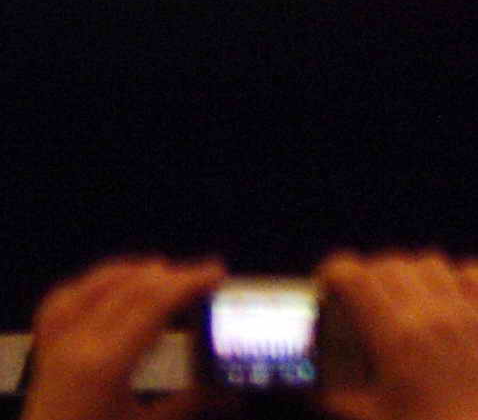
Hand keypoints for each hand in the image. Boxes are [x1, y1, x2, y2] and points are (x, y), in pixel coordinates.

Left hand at [20, 257, 219, 419]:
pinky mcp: (44, 352)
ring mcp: (56, 346)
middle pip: (131, 289)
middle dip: (172, 276)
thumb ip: (191, 404)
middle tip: (204, 276)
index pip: (154, 303)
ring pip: (94, 287)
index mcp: (107, 365)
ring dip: (133, 273)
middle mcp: (78, 346)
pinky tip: (109, 285)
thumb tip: (233, 393)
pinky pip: (62, 302)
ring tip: (163, 273)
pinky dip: (90, 286)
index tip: (217, 273)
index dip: (189, 282)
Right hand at [314, 250, 477, 419]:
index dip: (335, 272)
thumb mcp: (365, 415)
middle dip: (366, 275)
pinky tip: (442, 298)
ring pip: (430, 261)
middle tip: (355, 297)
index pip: (358, 279)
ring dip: (407, 273)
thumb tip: (310, 379)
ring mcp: (467, 312)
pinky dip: (455, 276)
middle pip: (391, 264)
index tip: (327, 281)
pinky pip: (474, 272)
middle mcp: (434, 315)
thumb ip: (332, 393)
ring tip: (396, 298)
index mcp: (397, 338)